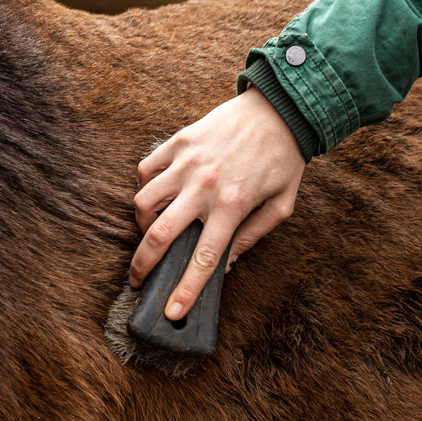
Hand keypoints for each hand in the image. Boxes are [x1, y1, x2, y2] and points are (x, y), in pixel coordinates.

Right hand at [130, 86, 304, 320]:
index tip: (172, 312)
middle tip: (137, 279)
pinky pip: (145, 170)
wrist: (280, 108)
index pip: (203, 258)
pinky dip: (146, 187)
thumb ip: (253, 236)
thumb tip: (226, 262)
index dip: (185, 290)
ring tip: (152, 232)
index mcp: (233, 206)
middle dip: (142, 265)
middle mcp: (204, 186)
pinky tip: (158, 194)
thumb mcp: (282, 205)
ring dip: (143, 225)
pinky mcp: (178, 142)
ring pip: (143, 202)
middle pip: (159, 235)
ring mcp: (186, 162)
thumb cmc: (283, 159)